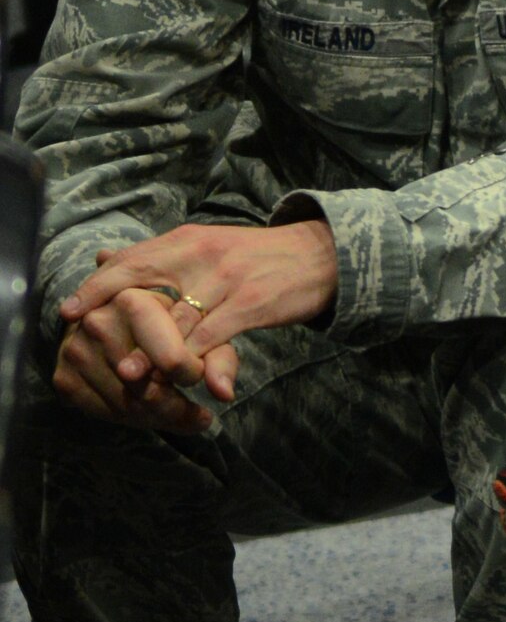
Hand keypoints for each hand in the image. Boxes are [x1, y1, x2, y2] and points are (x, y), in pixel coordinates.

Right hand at [53, 291, 217, 433]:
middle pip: (149, 390)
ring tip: (180, 414)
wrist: (112, 315)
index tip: (196, 375)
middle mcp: (96, 322)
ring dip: (160, 419)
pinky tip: (151, 412)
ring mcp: (75, 351)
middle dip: (179, 408)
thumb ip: (219, 359)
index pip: (171, 360)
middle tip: (198, 415)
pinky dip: (134, 420)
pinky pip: (106, 414)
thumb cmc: (168, 321)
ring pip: (129, 407)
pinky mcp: (63, 377)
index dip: (191, 375)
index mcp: (132, 300)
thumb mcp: (200, 328)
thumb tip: (224, 394)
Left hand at [60, 219, 338, 408]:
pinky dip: (198, 360)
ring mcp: (227, 280)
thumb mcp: (205, 246)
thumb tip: (103, 257)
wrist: (320, 255)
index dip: (97, 286)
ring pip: (180, 321)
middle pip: (147, 287)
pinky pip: (216, 336)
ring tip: (130, 376)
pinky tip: (186, 381)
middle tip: (86, 340)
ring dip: (153, 353)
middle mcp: (201, 256)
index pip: (132, 261)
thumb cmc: (258, 258)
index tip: (69, 311)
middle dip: (113, 315)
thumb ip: (157, 257)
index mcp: (186, 240)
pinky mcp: (252, 304)